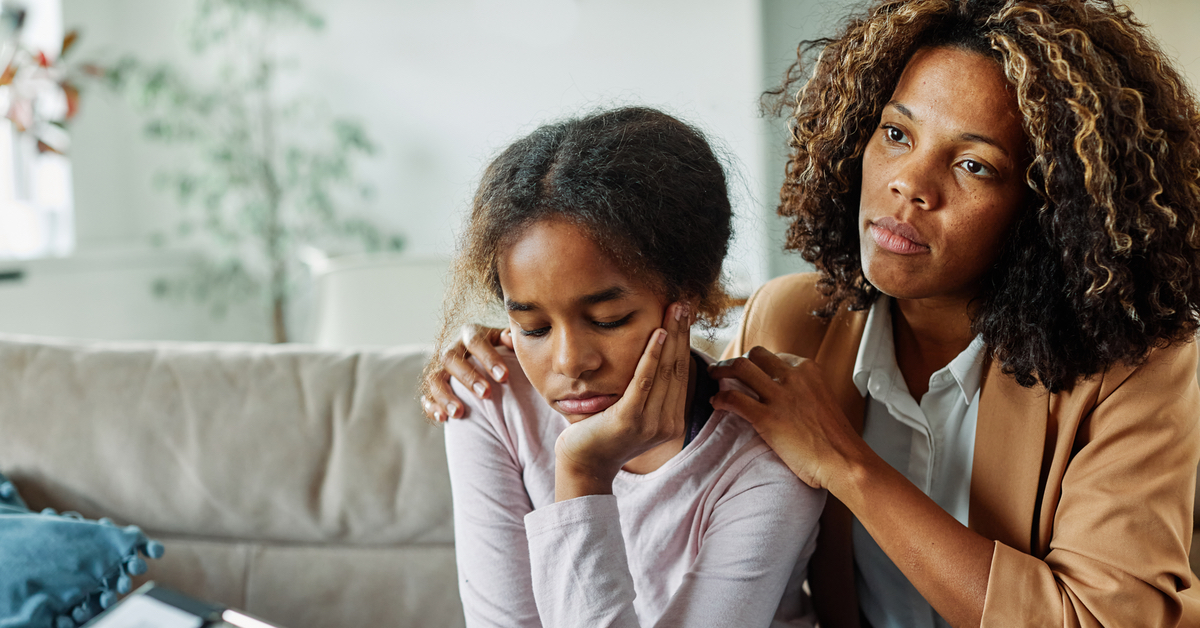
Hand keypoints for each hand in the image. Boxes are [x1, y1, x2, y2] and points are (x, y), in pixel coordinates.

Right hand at [422, 324, 513, 421]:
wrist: (492, 364)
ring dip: (445, 396)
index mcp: (471, 333)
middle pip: (450, 358)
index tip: (504, 376)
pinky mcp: (435, 387)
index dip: (488, 357)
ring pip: (434, 379)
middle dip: (467, 377)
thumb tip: (509, 338)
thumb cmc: (507, 352)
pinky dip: (432, 407)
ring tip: (458, 413)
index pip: (475, 340)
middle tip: (486, 393)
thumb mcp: (511, 342)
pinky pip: (427, 397)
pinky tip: (443, 418)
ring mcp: (441, 368)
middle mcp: (453, 348)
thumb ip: (513, 339)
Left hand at [553, 302, 692, 500]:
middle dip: (682, 332)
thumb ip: (647, 390)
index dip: (684, 341)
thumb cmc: (602, 431)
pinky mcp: (629, 419)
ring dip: (672, 336)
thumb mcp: (633, 409)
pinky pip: (643, 381)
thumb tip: (655, 355)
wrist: (582, 462)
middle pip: (678, 367)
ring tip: (675, 309)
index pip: (681, 372)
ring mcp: (650, 423)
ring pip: (665, 371)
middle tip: (685, 302)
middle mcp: (667, 423)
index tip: (686, 313)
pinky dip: (652, 355)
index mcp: (671, 420)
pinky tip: (658, 333)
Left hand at [707, 346, 864, 491]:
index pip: (775, 356)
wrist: (844, 460)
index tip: (750, 371)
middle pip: (755, 355)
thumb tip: (786, 395)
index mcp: (809, 370)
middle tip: (725, 369)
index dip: (758, 363)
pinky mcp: (767, 417)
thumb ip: (804, 390)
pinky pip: (734, 399)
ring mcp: (779, 395)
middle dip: (737, 360)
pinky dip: (720, 399)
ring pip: (740, 368)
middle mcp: (793, 376)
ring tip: (713, 376)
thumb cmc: (835, 438)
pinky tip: (716, 403)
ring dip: (721, 370)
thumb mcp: (822, 399)